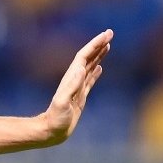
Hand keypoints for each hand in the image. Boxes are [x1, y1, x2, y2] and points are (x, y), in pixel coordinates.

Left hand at [43, 29, 111, 143]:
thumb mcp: (63, 102)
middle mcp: (74, 80)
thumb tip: (81, 69)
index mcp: (71, 78)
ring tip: (108, 45)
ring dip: (99, 55)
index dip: (94, 44)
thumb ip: (71, 86)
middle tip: (110, 32)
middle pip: (88, 57)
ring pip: (90, 66)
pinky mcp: (80, 96)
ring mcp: (78, 87)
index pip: (84, 56)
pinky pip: (90, 80)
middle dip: (98, 44)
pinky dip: (96, 71)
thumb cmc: (56, 118)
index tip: (106, 34)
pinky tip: (100, 67)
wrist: (51, 130)